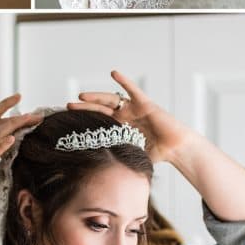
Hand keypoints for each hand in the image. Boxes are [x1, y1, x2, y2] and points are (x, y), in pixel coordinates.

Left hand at [67, 70, 191, 164]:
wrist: (176, 149)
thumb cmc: (157, 153)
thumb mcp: (131, 155)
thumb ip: (117, 157)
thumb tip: (99, 171)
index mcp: (120, 127)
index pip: (98, 120)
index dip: (85, 119)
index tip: (69, 119)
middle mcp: (125, 116)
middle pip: (100, 108)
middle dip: (85, 107)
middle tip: (68, 106)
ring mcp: (134, 108)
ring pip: (111, 99)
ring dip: (96, 96)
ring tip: (81, 95)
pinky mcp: (145, 103)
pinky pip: (132, 90)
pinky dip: (123, 81)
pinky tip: (113, 73)